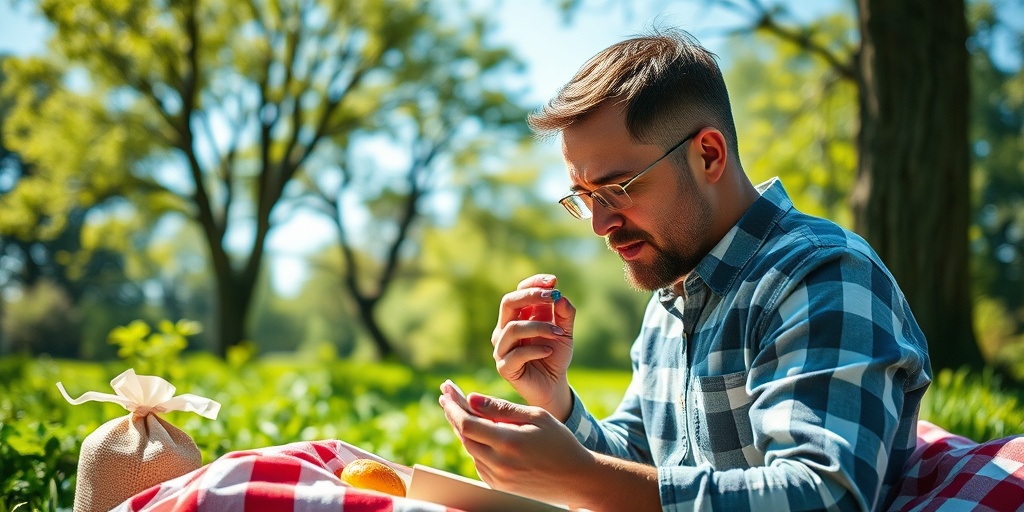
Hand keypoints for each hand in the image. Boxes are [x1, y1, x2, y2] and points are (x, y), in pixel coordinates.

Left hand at [438, 390, 594, 506]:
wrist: (577, 479)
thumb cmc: (560, 443)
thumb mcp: (536, 417)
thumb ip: (502, 409)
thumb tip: (472, 399)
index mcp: (508, 443)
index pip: (468, 424)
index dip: (454, 407)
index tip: (446, 392)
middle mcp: (499, 464)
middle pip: (464, 437)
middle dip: (453, 414)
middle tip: (446, 395)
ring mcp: (497, 479)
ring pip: (470, 449)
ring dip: (462, 428)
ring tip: (458, 408)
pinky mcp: (498, 487)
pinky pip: (478, 462)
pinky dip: (474, 444)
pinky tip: (474, 430)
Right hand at [492, 274, 575, 419]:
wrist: (553, 385)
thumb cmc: (555, 355)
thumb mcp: (565, 332)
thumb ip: (564, 314)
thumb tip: (560, 296)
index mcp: (518, 316)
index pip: (518, 291)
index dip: (533, 283)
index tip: (553, 281)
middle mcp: (505, 329)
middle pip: (508, 302)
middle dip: (531, 296)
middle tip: (552, 297)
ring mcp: (502, 348)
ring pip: (513, 327)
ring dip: (539, 326)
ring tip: (559, 333)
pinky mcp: (504, 367)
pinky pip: (516, 353)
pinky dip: (536, 349)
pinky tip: (550, 350)